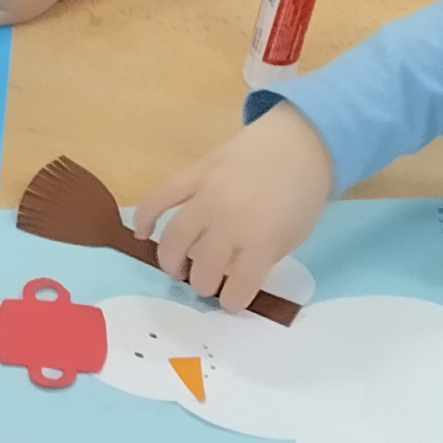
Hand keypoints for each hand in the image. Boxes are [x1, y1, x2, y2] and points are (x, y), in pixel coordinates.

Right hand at [139, 102, 334, 312]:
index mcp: (263, 238)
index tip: (230, 302)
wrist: (301, 140)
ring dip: (171, 261)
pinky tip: (140, 234)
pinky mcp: (194, 173)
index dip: (233, 301)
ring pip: (175, 238)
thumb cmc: (302, 193)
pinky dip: (145, 217)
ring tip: (177, 270)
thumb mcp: (294, 235)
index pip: (239, 285)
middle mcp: (230, 219)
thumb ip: (262, 257)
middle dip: (203, 284)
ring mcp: (208, 194)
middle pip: (204, 266)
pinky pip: (160, 197)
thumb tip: (232, 275)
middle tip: (206, 284)